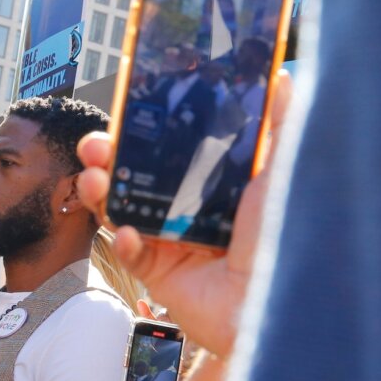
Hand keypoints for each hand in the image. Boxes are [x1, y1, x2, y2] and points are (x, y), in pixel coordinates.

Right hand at [76, 71, 292, 356]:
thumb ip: (281, 124)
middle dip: (108, 157)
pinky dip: (124, 242)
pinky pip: (130, 254)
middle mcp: (188, 208)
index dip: (142, 131)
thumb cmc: (286, 236)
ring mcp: (171, 241)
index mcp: (213, 181)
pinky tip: (129, 234)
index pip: (167, 149)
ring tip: (93, 179)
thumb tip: (286, 77)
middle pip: (135, 174)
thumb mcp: (284, 169)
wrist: (277, 303)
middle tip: (95, 145)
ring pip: (122, 209)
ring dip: (101, 192)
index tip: (125, 113)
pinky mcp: (159, 273)